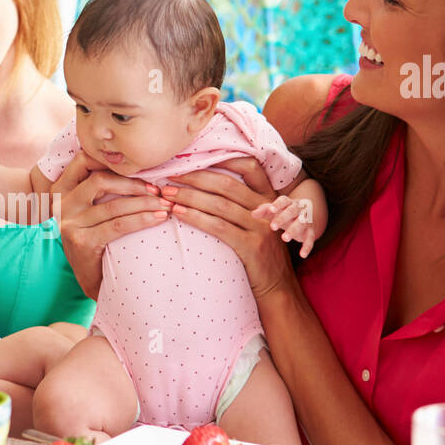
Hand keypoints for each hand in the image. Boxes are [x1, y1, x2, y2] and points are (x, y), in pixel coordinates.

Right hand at [53, 149, 170, 298]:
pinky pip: (118, 225)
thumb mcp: (88, 210)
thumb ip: (98, 188)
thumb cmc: (95, 239)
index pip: (83, 160)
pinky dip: (142, 220)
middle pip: (100, 180)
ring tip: (165, 205)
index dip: (110, 159)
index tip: (138, 167)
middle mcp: (61, 205)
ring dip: (144, 203)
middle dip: (134, 183)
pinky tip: (158, 218)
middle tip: (158, 190)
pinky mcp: (81, 242)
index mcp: (61, 190)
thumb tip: (135, 164)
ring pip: (113, 205)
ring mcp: (69, 224)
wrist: (89, 278)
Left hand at [159, 156, 295, 297]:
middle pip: (227, 183)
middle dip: (195, 177)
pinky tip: (179, 214)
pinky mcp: (252, 246)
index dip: (223, 158)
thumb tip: (208, 185)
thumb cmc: (260, 254)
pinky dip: (196, 217)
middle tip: (170, 175)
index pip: (250, 167)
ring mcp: (260, 227)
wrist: (278, 287)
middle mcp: (267, 209)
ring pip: (219, 204)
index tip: (195, 156)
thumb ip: (243, 205)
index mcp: (269, 198)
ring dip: (189, 197)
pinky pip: (218, 227)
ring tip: (167, 194)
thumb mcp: (258, 224)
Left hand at [253, 194, 318, 258]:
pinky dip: (307, 246)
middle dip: (283, 218)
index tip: (271, 209)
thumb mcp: (274, 211)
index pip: (284, 200)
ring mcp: (306, 220)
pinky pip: (310, 238)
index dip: (278, 204)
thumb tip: (253, 214)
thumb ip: (264, 211)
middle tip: (272, 227)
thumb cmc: (283, 212)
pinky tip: (302, 255)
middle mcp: (299, 209)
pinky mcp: (310, 231)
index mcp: (288, 202)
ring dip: (293, 230)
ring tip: (284, 238)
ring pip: (302, 223)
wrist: (304, 216)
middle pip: (292, 211)